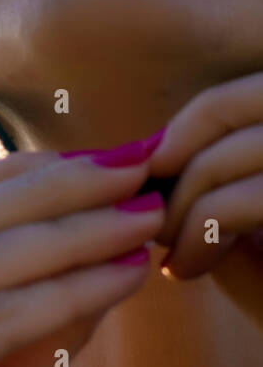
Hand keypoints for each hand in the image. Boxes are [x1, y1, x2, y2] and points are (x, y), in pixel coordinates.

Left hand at [146, 71, 262, 328]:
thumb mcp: (233, 212)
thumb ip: (197, 169)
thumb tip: (127, 150)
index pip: (238, 95)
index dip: (185, 132)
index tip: (147, 178)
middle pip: (233, 107)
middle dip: (177, 158)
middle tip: (145, 208)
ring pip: (226, 156)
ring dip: (179, 207)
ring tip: (169, 253)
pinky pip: (240, 203)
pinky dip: (197, 237)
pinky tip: (183, 271)